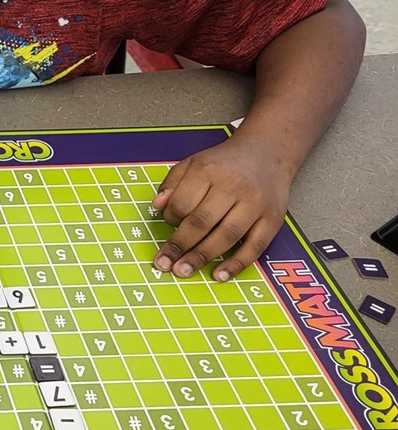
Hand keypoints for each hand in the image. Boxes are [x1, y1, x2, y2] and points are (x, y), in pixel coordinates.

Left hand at [150, 133, 290, 280]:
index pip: (182, 203)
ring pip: (226, 236)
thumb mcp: (192, 164)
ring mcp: (255, 204)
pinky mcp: (273, 219)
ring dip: (202, 257)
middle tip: (164, 264)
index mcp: (208, 171)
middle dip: (180, 246)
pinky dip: (237, 263)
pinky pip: (255, 246)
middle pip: (201, 222)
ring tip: (183, 271)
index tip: (167, 225)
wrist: (267, 154)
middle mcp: (233, 187)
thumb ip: (172, 184)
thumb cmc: (224, 164)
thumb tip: (157, 207)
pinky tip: (220, 275)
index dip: (170, 219)